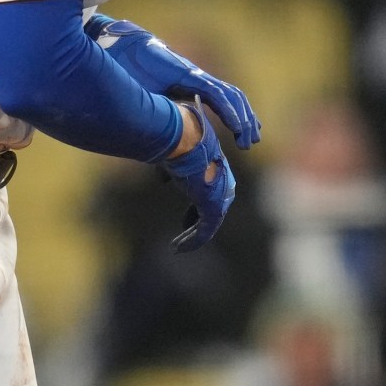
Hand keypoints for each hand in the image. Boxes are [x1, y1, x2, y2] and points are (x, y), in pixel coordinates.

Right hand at [87, 15, 260, 148]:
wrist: (115, 54)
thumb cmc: (126, 80)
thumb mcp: (147, 111)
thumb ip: (157, 129)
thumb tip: (162, 163)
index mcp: (188, 88)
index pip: (222, 102)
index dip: (235, 117)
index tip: (244, 137)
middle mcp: (196, 80)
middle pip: (231, 99)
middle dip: (245, 121)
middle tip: (250, 141)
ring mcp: (194, 76)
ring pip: (230, 96)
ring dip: (242, 118)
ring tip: (248, 138)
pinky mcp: (188, 75)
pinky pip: (215, 94)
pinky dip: (229, 110)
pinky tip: (237, 125)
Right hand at [156, 104, 235, 251]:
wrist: (184, 138)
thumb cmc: (176, 142)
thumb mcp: (172, 158)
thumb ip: (169, 170)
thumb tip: (162, 180)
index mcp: (216, 170)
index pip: (209, 194)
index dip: (196, 210)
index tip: (185, 221)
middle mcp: (223, 184)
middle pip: (212, 211)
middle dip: (196, 224)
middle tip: (183, 235)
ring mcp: (221, 196)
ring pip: (208, 224)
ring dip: (192, 236)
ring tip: (176, 246)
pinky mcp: (214, 207)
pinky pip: (205, 231)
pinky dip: (192, 241)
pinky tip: (177, 248)